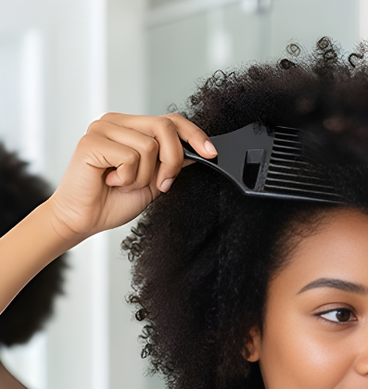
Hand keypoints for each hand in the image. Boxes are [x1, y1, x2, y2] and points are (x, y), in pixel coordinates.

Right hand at [48, 113, 216, 240]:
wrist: (86, 220)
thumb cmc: (115, 201)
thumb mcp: (154, 181)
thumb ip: (171, 163)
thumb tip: (197, 151)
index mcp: (131, 127)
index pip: (170, 119)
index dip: (194, 134)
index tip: (211, 153)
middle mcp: (116, 122)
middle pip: (164, 128)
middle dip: (172, 161)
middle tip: (161, 183)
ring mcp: (102, 128)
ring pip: (149, 147)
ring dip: (144, 176)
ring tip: (124, 183)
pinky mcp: (92, 141)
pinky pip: (130, 157)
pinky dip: (127, 178)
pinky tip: (111, 181)